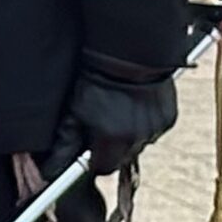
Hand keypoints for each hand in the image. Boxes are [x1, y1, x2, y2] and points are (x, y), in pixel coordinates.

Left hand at [39, 56, 176, 177]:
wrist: (128, 53)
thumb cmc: (96, 78)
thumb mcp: (76, 108)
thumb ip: (67, 141)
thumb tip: (52, 168)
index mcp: (113, 141)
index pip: (103, 168)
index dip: (93, 159)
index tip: (87, 147)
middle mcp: (138, 140)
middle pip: (122, 157)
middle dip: (111, 147)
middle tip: (101, 122)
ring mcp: (156, 130)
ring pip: (139, 143)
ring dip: (128, 134)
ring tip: (117, 109)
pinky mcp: (168, 119)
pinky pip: (154, 130)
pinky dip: (143, 123)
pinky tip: (133, 105)